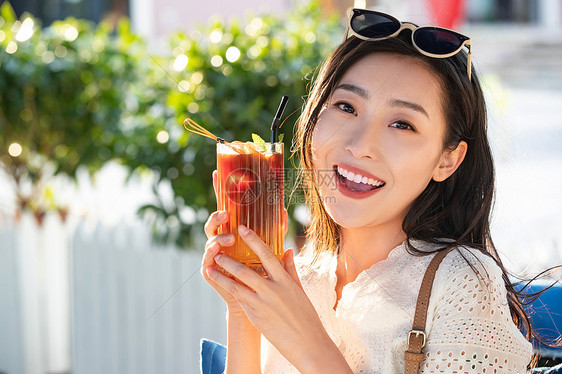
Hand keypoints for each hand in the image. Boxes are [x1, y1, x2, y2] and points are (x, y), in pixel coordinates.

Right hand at [202, 171, 288, 316]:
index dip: (222, 190)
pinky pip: (207, 259)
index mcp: (234, 231)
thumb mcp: (270, 249)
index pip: (227, 207)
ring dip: (219, 237)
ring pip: (210, 239)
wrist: (257, 302)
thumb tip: (283, 211)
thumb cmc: (263, 273)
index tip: (219, 173)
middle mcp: (221, 239)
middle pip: (214, 221)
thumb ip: (275, 230)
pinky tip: (217, 253)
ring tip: (230, 240)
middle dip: (218, 216)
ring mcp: (213, 254)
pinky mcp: (209, 270)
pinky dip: (212, 254)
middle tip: (226, 215)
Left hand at [206, 225, 347, 372]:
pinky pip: (241, 301)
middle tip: (217, 251)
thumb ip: (290, 269)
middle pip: (245, 270)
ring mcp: (262, 304)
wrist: (307, 344)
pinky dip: (231, 292)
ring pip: (236, 286)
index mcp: (285, 280)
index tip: (242, 229)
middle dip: (228, 260)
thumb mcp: (299, 289)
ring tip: (210, 269)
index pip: (267, 254)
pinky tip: (223, 287)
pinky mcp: (255, 317)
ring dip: (221, 277)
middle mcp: (272, 290)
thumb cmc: (305, 315)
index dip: (253, 240)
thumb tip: (287, 250)